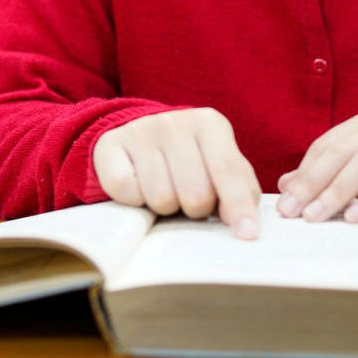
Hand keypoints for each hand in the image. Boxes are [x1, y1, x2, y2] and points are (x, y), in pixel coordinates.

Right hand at [92, 108, 261, 238]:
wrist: (136, 136)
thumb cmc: (189, 160)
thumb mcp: (219, 165)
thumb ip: (240, 188)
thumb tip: (240, 222)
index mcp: (210, 124)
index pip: (228, 171)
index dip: (239, 207)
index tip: (247, 235)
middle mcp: (175, 123)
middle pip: (195, 194)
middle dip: (195, 209)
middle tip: (188, 199)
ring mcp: (140, 132)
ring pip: (161, 199)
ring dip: (164, 207)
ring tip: (164, 190)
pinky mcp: (110, 146)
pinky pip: (127, 193)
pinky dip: (134, 200)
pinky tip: (138, 186)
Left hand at [277, 106, 357, 223]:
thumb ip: (332, 171)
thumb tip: (286, 184)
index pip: (329, 143)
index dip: (304, 171)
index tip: (285, 199)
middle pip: (343, 150)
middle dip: (313, 183)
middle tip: (292, 212)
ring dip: (337, 191)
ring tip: (316, 217)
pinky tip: (355, 217)